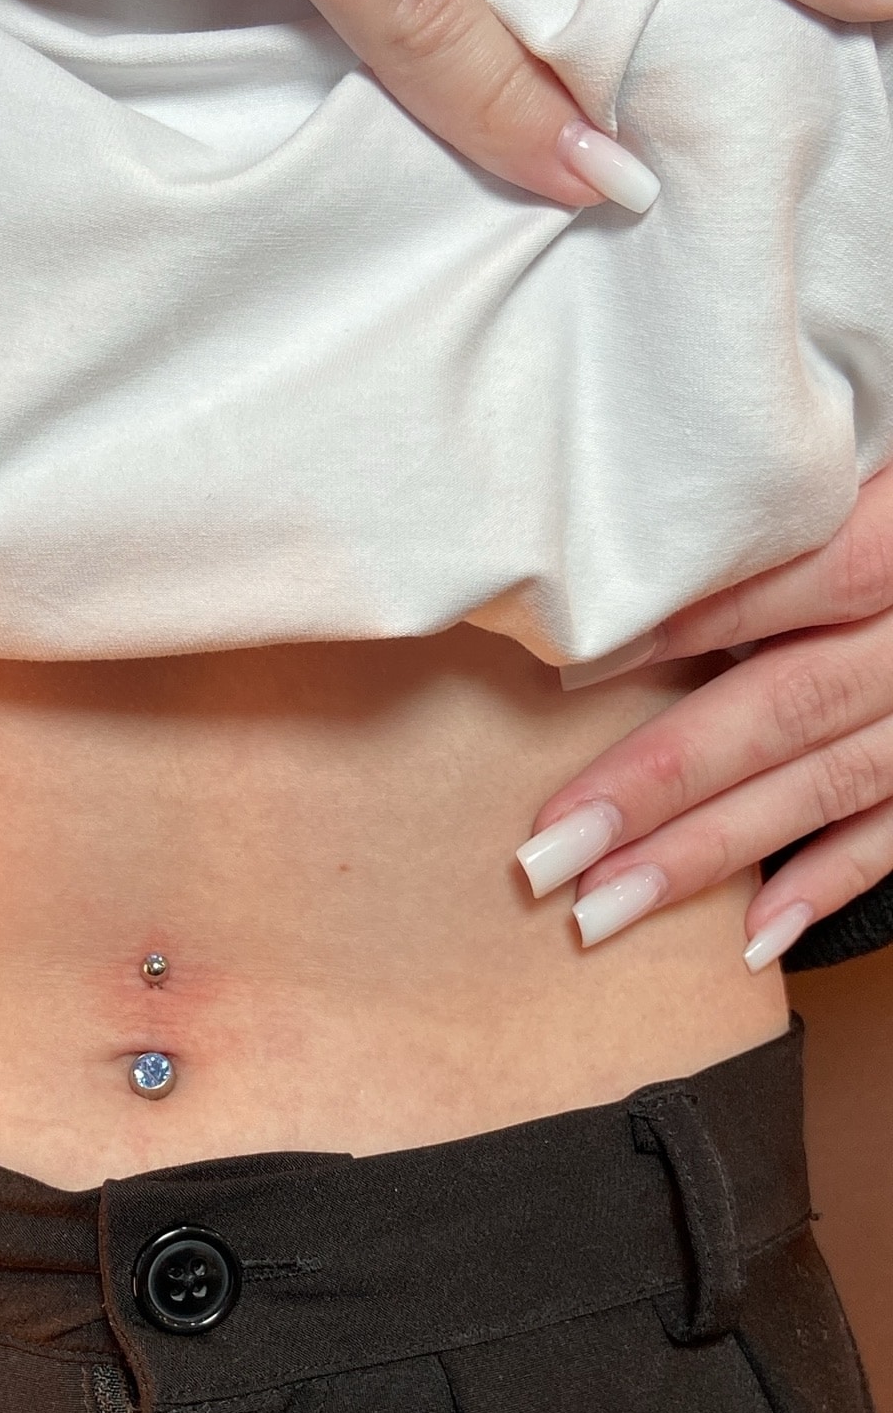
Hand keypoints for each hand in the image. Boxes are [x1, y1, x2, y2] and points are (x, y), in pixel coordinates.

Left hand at [517, 461, 892, 970]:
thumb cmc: (883, 508)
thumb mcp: (855, 472)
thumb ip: (766, 515)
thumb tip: (609, 565)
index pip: (807, 574)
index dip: (690, 622)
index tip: (571, 672)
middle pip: (793, 702)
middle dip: (665, 781)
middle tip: (552, 845)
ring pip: (831, 781)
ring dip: (714, 851)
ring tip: (605, 905)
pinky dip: (825, 885)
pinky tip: (747, 939)